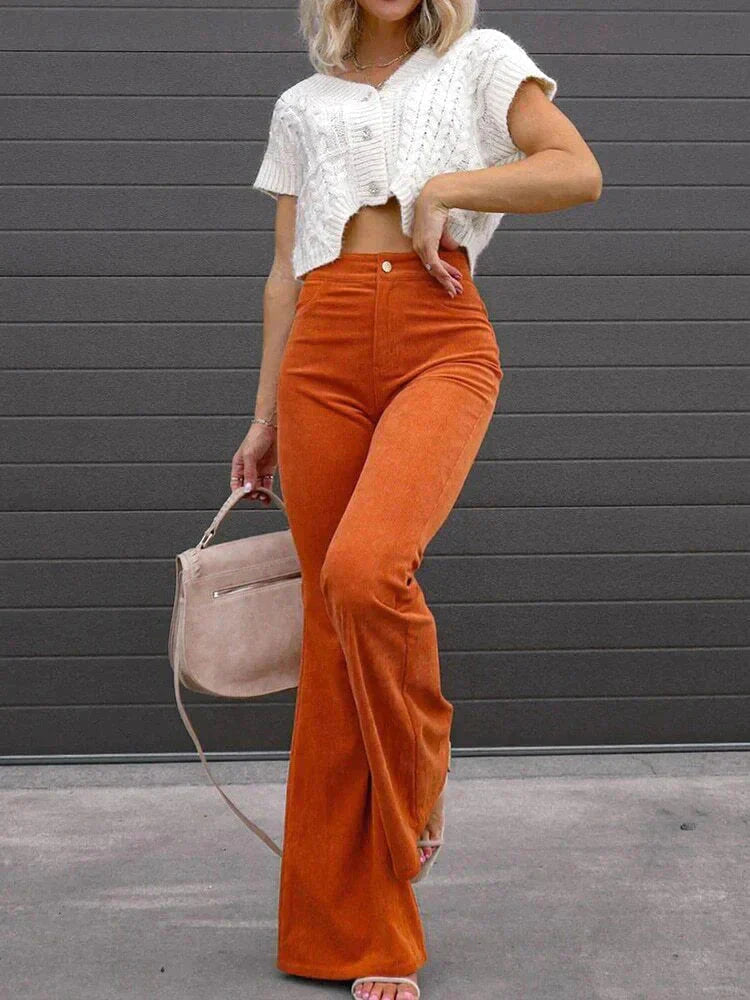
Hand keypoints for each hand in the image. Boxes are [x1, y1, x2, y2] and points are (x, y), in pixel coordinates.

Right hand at [230, 421, 277, 504]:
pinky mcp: (268, 470)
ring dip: (260, 494)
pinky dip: (268, 491)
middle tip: (256, 495)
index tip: (243, 498)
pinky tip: (269, 497)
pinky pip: (267, 484)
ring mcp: (258, 470)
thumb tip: (248, 488)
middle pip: (247, 488)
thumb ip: (249, 473)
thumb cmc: (257, 437)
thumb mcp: (250, 455)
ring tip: (263, 497)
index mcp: (238, 466)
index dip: (238, 492)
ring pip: (257, 488)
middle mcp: (247, 470)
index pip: (235, 484)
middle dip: (251, 494)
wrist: (272, 429)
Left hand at [411, 177, 463, 295]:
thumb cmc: (438, 210)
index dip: (444, 273)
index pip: (432, 263)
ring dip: (446, 280)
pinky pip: (435, 264)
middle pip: (432, 270)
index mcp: (421, 244)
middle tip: (454, 292)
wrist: (435, 198)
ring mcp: (422, 247)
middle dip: (445, 282)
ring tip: (455, 289)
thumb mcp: (443, 230)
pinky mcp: (427, 245)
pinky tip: (450, 280)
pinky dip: (443, 273)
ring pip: (434, 270)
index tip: (453, 280)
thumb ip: (446, 240)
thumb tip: (452, 248)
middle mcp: (419, 248)